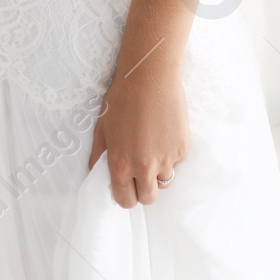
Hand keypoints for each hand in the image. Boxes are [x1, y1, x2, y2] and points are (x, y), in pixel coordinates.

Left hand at [88, 61, 189, 207]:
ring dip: (157, 173)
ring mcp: (166, 160)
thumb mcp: (101, 128)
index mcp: (121, 164)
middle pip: (148, 199)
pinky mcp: (183, 150)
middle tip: (138, 173)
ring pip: (164, 182)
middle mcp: (144, 167)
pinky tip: (161, 136)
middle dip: (142, 190)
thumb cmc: (121, 100)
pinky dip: (169, 157)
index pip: (125, 200)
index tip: (125, 187)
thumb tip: (96, 173)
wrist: (150, 79)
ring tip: (150, 149)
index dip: (124, 196)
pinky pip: (176, 164)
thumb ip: (98, 156)